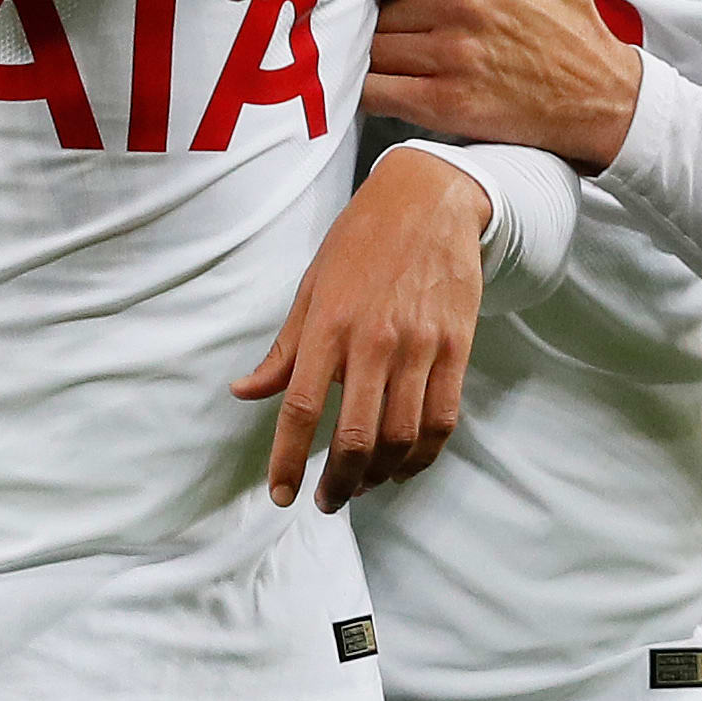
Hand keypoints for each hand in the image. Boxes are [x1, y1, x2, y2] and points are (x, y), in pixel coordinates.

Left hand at [235, 146, 488, 512]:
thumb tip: (244, 392)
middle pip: (358, 435)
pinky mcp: (457, 346)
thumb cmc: (361, 242)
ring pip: (402, 435)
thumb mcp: (311, 287)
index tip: (282, 494)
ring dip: (380, 475)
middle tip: (329, 500)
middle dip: (339, 482)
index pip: (302, 408)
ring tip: (364, 486)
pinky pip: (442, 418)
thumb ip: (283, 350)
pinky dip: (423, 454)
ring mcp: (420, 344)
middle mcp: (374, 339)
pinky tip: (405, 466)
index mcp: (328, 324)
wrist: (429, 200)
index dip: (289, 460)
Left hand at [361, 0, 641, 169]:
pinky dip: (366, 88)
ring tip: (380, 53)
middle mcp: (463, 5)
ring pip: (375, 47)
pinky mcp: (445, 104)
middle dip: (379, 16)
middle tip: (383, 24)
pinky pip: (377, 91)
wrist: (599, 93)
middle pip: (381, 7)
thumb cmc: (571, 16)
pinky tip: (373, 84)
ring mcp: (452, 57)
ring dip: (370, 52)